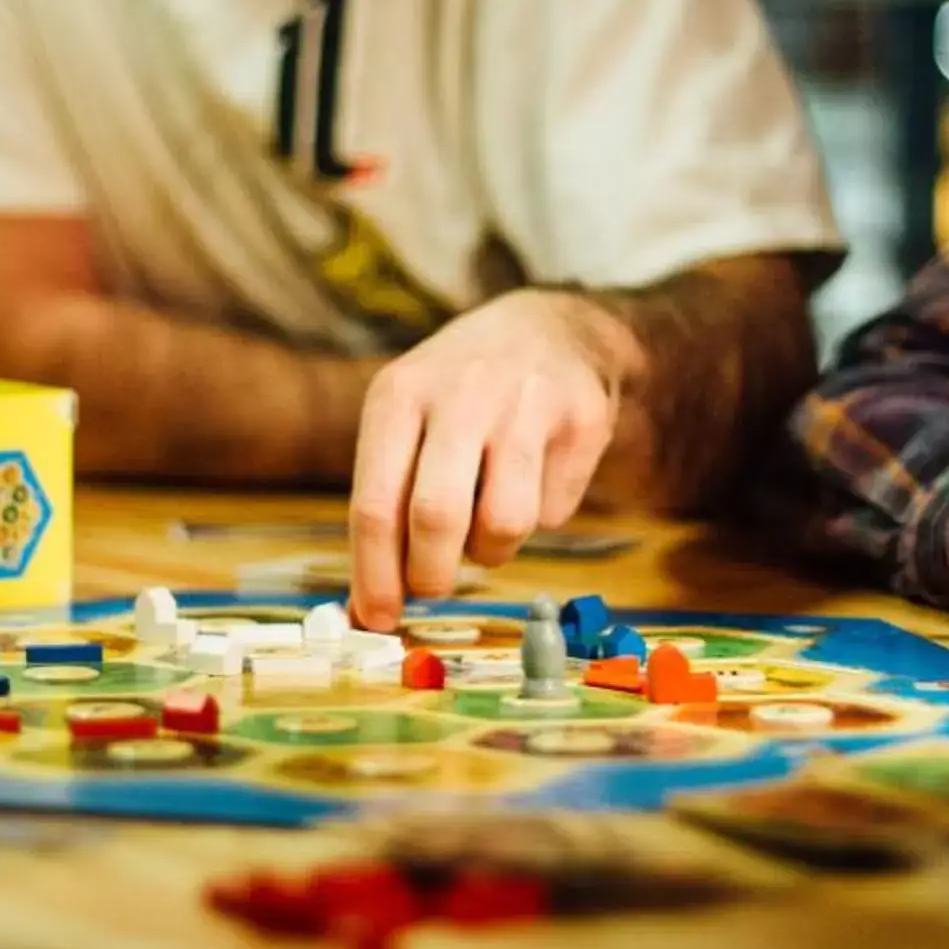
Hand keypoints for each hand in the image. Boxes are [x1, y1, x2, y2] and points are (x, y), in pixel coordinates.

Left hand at [348, 292, 638, 629]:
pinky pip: (555, 513)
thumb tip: (367, 610)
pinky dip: (539, 518)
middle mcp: (460, 393)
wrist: (551, 328)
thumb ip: (385, 505)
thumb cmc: (460, 395)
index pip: (376, 504)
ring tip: (486, 522)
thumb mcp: (407, 420)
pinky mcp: (582, 421)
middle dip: (430, 576)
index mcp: (399, 394)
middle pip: (437, 518)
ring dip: (491, 550)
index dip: (374, 576)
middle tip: (430, 587)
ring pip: (504, 524)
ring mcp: (526, 404)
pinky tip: (533, 479)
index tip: (375, 620)